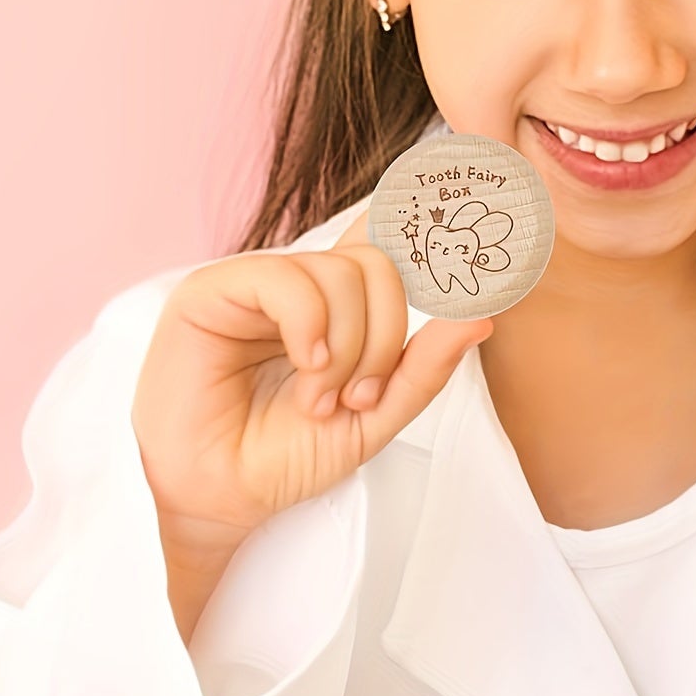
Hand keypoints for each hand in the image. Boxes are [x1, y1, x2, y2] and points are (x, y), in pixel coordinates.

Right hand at [131, 207, 491, 555]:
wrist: (220, 499)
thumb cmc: (286, 456)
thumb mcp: (375, 417)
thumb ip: (425, 369)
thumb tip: (482, 318)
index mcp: (342, 305)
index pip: (387, 240)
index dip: (422, 218)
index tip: (472, 196)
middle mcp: (304, 285)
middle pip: (379, 263)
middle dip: (384, 336)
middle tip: (358, 395)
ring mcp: (258, 282)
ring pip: (340, 272)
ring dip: (345, 348)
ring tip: (319, 400)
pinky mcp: (213, 290)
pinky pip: (285, 280)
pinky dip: (309, 326)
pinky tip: (305, 367)